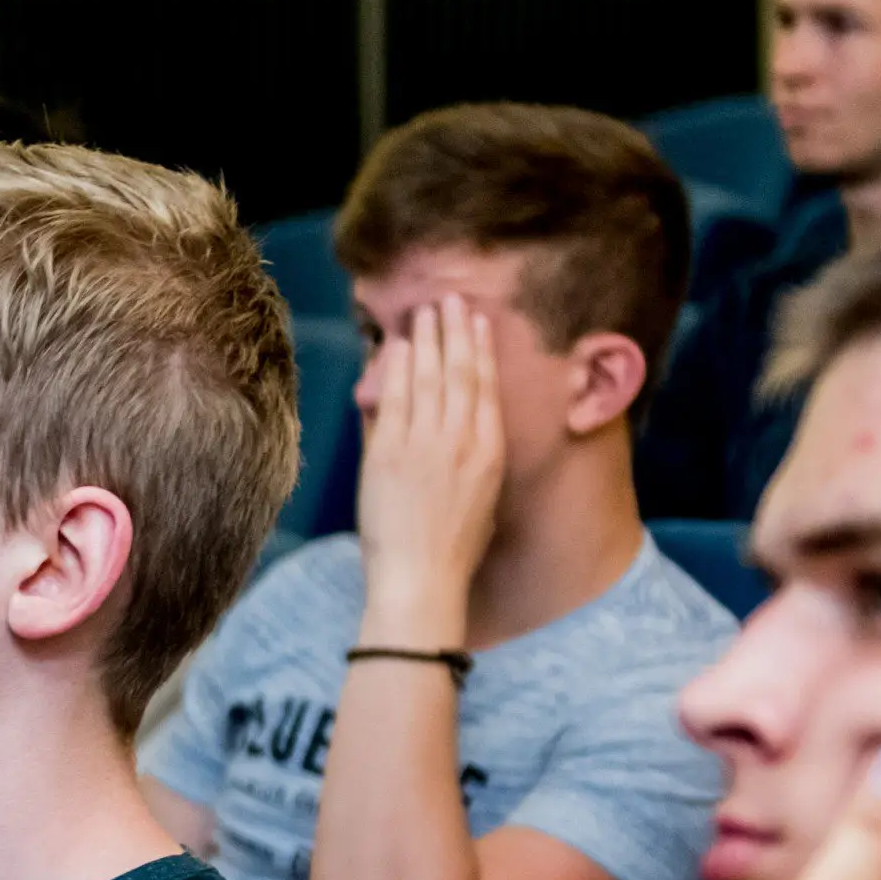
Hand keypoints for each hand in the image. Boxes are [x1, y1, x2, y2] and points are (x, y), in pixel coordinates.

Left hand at [352, 301, 509, 620]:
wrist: (422, 580)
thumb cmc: (452, 549)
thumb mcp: (481, 497)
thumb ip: (471, 456)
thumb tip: (457, 421)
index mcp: (490, 453)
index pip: (486, 388)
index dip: (481, 349)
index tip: (478, 322)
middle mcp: (462, 442)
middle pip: (460, 373)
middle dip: (454, 331)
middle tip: (449, 299)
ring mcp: (425, 445)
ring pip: (428, 378)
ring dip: (426, 339)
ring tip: (424, 311)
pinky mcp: (390, 454)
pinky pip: (394, 399)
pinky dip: (395, 369)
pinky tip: (395, 346)